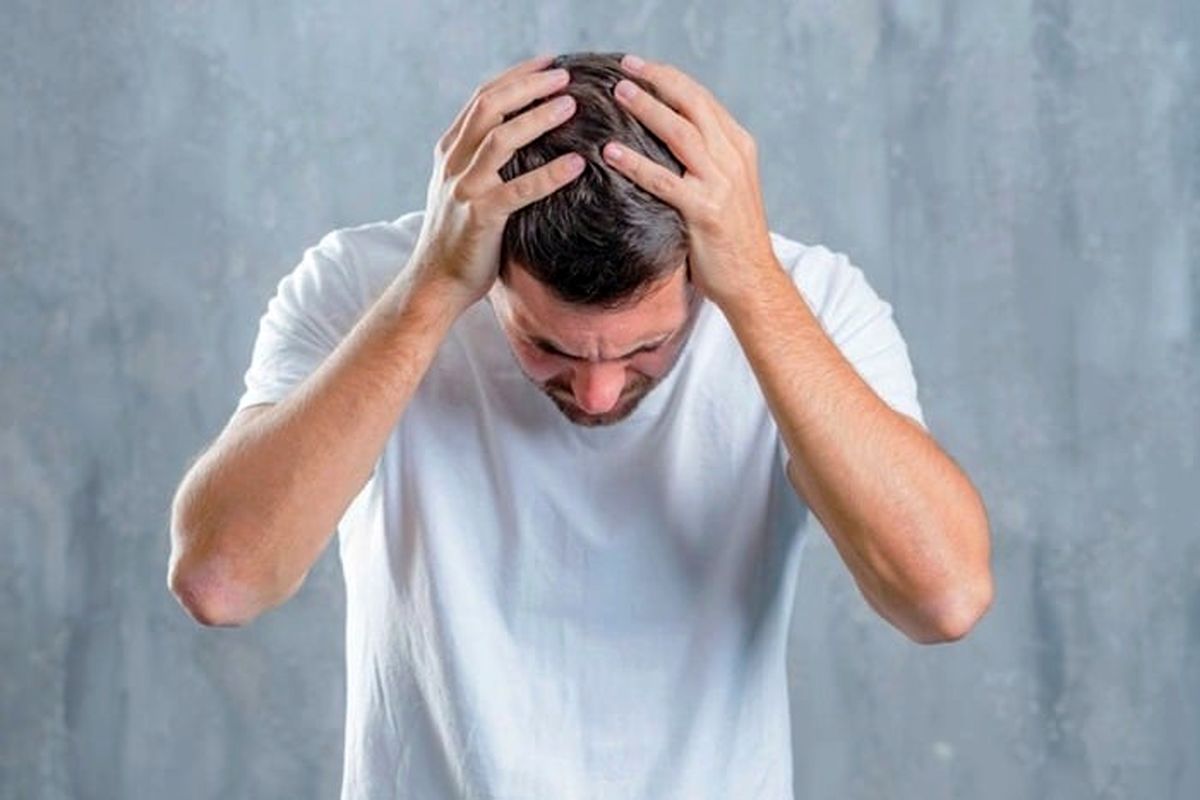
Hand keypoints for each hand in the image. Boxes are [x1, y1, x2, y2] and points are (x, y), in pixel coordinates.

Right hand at [407, 53, 586, 313]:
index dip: (516, 76)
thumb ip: (484, 162)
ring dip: (538, 117)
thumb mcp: (466, 189)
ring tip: (571, 104)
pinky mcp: (480, 217)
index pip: (483, 98)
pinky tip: (577, 163)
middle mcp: (454, 163)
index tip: (549, 63)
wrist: (436, 283)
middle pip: (490, 107)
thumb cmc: (461, 238)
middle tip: (565, 76)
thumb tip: (524, 138)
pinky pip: (519, 190)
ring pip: (500, 139)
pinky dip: (550, 174)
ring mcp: (464, 189)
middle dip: (529, 86)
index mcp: (451, 151)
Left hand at [600, 54, 777, 308]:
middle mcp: (732, 158)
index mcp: (738, 147)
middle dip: (658, 80)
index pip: (702, 99)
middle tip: (625, 66)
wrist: (753, 280)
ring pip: (680, 133)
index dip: (670, 78)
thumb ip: (703, 161)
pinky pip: (664, 181)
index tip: (641, 66)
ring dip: (647, 108)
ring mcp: (721, 184)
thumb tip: (663, 140)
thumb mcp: (725, 187)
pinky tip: (610, 152)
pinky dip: (635, 163)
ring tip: (618, 92)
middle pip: (692, 104)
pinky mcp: (705, 211)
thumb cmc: (730, 237)